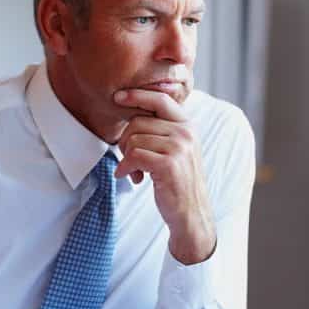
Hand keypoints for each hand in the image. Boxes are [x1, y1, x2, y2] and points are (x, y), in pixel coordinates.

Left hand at [114, 88, 215, 263]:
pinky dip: (126, 168)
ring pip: (133, 139)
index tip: (118, 97)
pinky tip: (132, 177)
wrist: (191, 213)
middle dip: (125, 140)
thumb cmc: (178, 182)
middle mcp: (186, 133)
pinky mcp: (169, 164)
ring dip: (126, 158)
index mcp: (187, 125)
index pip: (160, 99)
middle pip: (138, 122)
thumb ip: (161, 130)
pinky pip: (134, 155)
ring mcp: (179, 147)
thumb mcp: (176, 150)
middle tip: (129, 159)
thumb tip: (132, 112)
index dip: (137, 95)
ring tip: (136, 171)